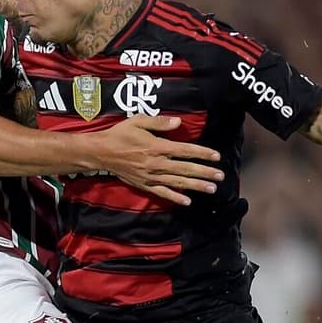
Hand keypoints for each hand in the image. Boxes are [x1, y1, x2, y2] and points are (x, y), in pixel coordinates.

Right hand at [92, 115, 222, 205]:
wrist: (101, 152)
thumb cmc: (119, 134)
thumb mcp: (138, 121)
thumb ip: (159, 122)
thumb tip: (178, 123)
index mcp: (156, 146)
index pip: (184, 150)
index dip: (202, 153)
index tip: (216, 156)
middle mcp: (156, 163)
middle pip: (185, 168)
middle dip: (205, 172)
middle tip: (220, 176)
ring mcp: (151, 176)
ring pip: (178, 182)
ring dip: (196, 186)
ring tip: (212, 189)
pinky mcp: (144, 184)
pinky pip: (162, 192)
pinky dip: (175, 197)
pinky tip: (188, 201)